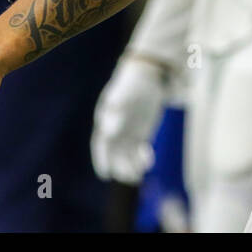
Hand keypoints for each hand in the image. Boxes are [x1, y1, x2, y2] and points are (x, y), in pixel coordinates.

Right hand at [91, 56, 171, 185]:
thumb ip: (117, 114)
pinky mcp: (141, 132)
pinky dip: (142, 158)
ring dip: (131, 166)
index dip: (101, 160)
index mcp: (106, 119)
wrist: (151, 73)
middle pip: (114, 154)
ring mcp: (128, 131)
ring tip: (139, 174)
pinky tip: (148, 160)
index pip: (101, 144)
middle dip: (120, 167)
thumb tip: (109, 132)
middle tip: (130, 178)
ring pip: (126, 155)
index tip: (105, 174)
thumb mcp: (125, 96)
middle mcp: (115, 128)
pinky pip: (139, 150)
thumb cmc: (134, 83)